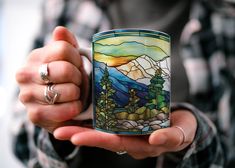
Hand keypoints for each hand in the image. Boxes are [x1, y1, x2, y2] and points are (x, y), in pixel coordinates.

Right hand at [15, 26, 88, 132]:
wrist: (60, 106)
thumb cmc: (67, 79)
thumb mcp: (69, 59)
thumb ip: (65, 43)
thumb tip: (60, 30)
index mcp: (35, 57)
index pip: (64, 49)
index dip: (77, 59)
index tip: (77, 66)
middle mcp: (25, 74)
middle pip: (65, 70)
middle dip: (78, 77)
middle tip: (77, 82)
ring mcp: (27, 96)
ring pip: (67, 90)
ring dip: (77, 94)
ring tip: (74, 94)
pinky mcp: (34, 115)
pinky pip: (64, 110)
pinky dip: (74, 108)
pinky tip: (73, 106)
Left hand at [53, 110, 196, 158]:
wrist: (181, 122)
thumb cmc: (182, 127)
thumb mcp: (181, 133)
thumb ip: (172, 137)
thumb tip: (157, 139)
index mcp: (142, 144)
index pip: (118, 143)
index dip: (98, 140)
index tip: (77, 138)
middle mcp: (131, 140)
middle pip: (104, 139)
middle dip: (82, 136)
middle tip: (60, 132)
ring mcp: (128, 131)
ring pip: (103, 131)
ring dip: (82, 128)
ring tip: (61, 125)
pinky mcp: (127, 120)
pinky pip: (108, 121)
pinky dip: (91, 120)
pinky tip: (77, 114)